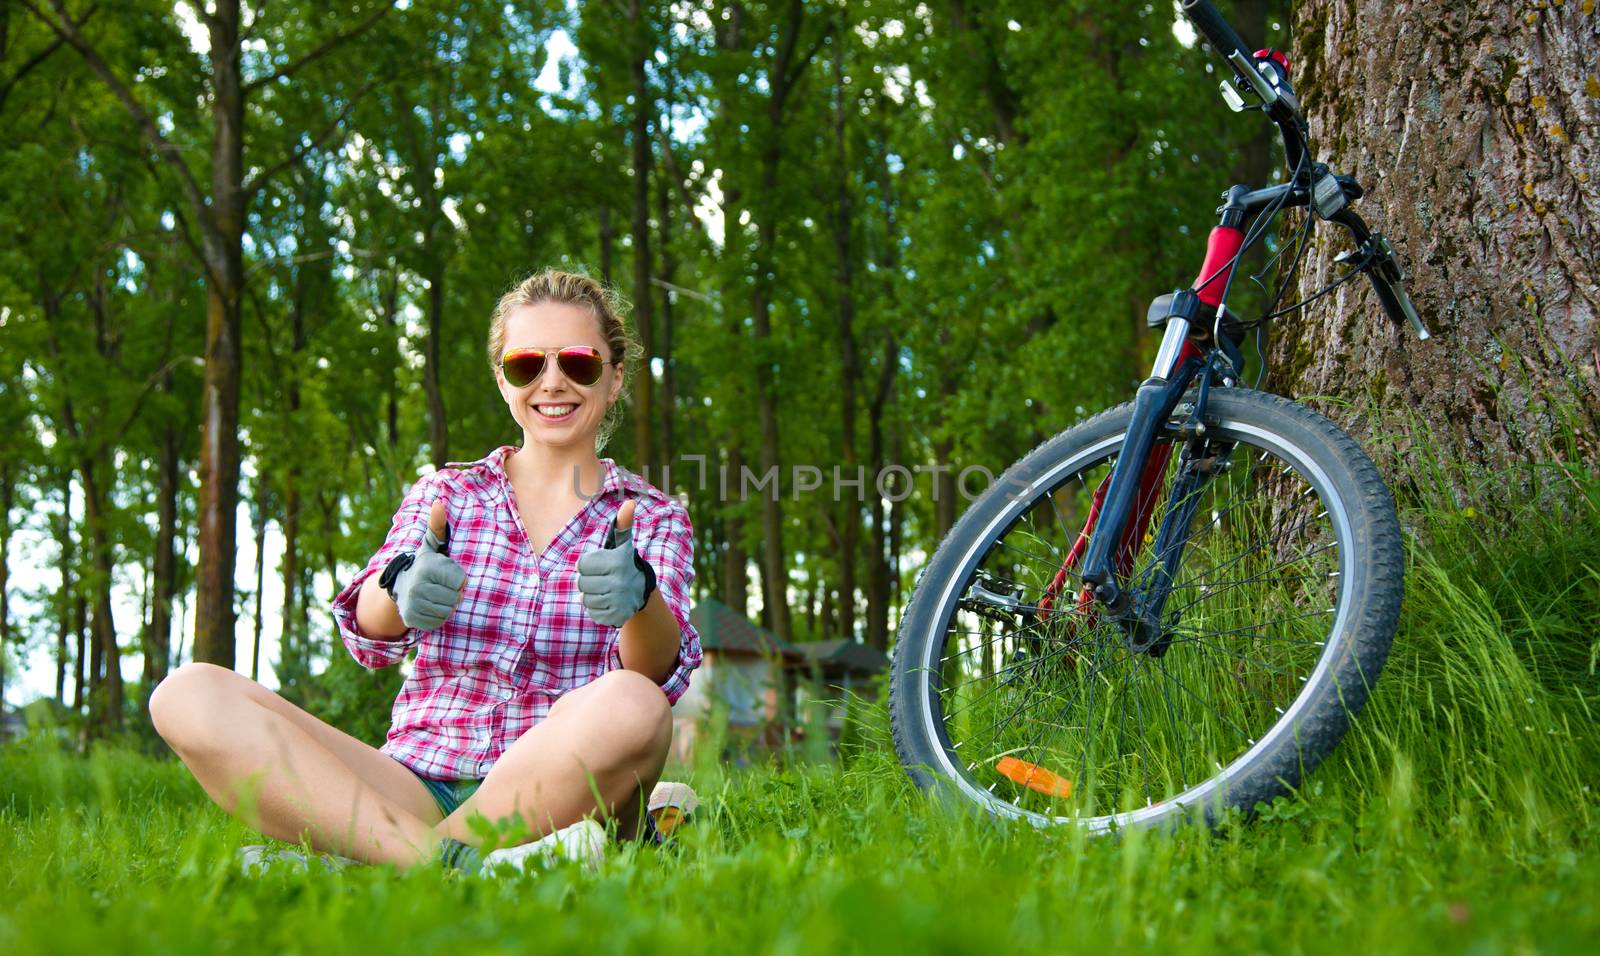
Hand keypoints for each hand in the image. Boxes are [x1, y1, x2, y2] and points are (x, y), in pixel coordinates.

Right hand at [390, 498, 466, 630]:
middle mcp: (417, 586)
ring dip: (447, 605)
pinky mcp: (411, 620)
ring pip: (448, 611)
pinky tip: (430, 606)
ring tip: (436, 595)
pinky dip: (438, 616)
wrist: (400, 585)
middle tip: (442, 586)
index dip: (460, 579)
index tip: (449, 574)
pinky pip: (438, 622)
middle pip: (456, 598)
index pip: (461, 581)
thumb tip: (439, 502)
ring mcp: (412, 604)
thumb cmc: (425, 564)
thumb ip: (438, 526)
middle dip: (454, 593)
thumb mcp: (432, 545)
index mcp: (426, 567)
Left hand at [576, 499, 657, 627]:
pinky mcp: (616, 617)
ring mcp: (618, 601)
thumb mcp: (623, 543)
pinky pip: (592, 613)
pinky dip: (596, 608)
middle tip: (600, 579)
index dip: (586, 565)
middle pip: (581, 583)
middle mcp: (619, 582)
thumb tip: (630, 502)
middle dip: (587, 581)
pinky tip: (606, 602)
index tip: (597, 565)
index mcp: (617, 562)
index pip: (581, 565)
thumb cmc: (624, 562)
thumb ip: (623, 523)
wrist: (641, 591)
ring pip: (585, 599)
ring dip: (590, 595)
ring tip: (603, 590)